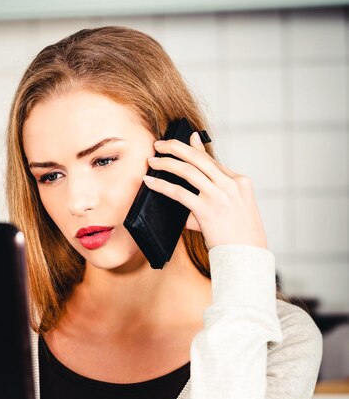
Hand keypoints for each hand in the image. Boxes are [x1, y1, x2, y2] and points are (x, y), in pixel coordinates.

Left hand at [143, 133, 267, 250]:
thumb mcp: (236, 209)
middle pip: (198, 158)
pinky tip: (151, 182)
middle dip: (175, 147)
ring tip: (152, 161)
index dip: (192, 149)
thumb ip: (216, 195)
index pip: (211, 160)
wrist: (247, 256)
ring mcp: (219, 196)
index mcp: (240, 182)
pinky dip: (162, 185)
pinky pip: (179, 193)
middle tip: (159, 144)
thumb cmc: (240, 237)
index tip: (179, 141)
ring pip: (187, 171)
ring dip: (166, 163)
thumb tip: (186, 191)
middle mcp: (230, 185)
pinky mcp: (207, 210)